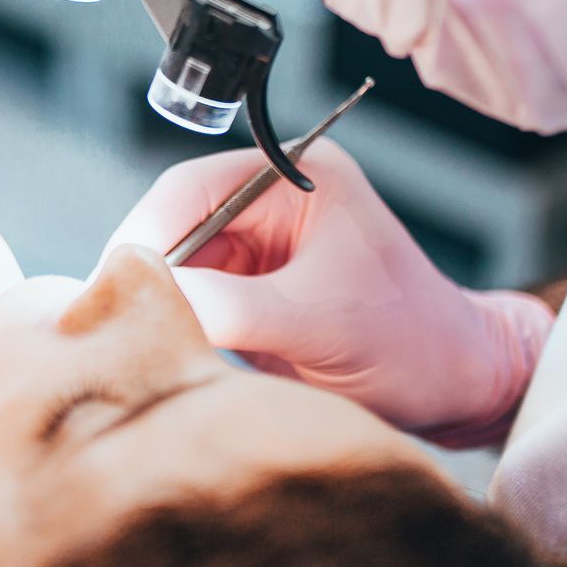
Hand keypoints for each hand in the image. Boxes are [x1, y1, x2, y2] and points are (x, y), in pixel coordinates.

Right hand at [103, 140, 553, 444]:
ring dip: (156, 304)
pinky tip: (160, 353)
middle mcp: (272, 205)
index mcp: (296, 178)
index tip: (112, 282)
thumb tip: (149, 299)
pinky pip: (192, 303)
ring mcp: (260, 252)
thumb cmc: (411, 343)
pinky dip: (173, 328)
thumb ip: (232, 308)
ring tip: (131, 343)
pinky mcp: (252, 296)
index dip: (145, 233)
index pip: (191, 189)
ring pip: (175, 269)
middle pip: (173, 226)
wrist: (457, 388)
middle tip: (108, 321)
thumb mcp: (318, 324)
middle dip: (144, 273)